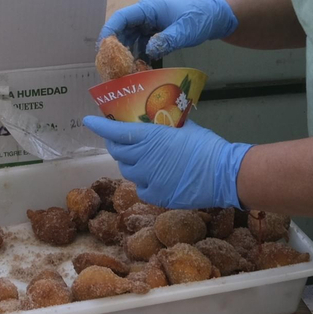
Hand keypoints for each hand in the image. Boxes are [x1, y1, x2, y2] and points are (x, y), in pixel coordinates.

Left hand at [82, 117, 249, 209]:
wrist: (224, 175)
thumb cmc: (207, 146)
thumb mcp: (186, 127)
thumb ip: (169, 123)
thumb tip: (163, 117)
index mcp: (150, 138)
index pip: (116, 132)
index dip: (100, 126)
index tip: (89, 121)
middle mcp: (143, 159)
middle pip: (118, 152)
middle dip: (116, 144)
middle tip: (120, 140)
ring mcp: (148, 180)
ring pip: (128, 171)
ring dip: (130, 163)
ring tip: (142, 158)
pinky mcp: (157, 196)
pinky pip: (141, 188)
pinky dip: (144, 181)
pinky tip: (155, 177)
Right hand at [101, 0, 237, 59]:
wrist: (214, 17)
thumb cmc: (199, 18)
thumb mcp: (184, 30)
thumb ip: (166, 40)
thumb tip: (148, 51)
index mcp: (148, 8)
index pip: (121, 17)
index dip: (109, 31)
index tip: (102, 49)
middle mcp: (145, 16)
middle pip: (122, 30)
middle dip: (115, 48)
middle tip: (111, 68)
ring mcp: (149, 25)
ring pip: (130, 40)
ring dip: (126, 55)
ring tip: (124, 73)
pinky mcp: (155, 34)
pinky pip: (141, 46)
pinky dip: (138, 57)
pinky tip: (139, 70)